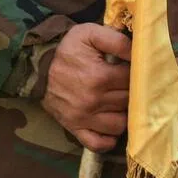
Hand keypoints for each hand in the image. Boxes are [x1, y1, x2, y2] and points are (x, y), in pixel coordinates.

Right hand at [41, 23, 131, 151]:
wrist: (39, 68)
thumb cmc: (69, 49)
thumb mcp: (90, 33)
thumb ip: (116, 40)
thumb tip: (137, 52)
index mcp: (99, 76)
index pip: (132, 80)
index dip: (137, 73)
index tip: (134, 68)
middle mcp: (93, 101)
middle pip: (128, 101)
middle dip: (132, 92)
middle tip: (130, 84)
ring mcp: (83, 118)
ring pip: (118, 124)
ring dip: (124, 114)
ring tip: (121, 101)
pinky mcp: (74, 128)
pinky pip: (97, 143)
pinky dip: (108, 139)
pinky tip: (113, 125)